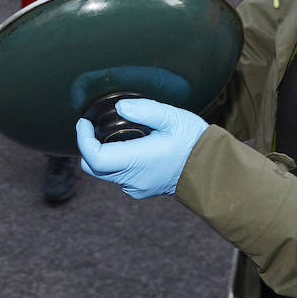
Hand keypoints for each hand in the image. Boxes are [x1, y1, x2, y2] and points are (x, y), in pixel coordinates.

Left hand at [76, 98, 207, 198]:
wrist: (214, 170)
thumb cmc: (194, 143)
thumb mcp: (172, 118)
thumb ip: (144, 110)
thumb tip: (120, 107)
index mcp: (137, 161)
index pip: (94, 157)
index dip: (83, 139)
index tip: (84, 122)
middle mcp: (132, 179)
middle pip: (94, 167)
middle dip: (88, 145)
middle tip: (93, 126)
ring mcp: (136, 188)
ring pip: (105, 173)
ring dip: (102, 154)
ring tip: (112, 133)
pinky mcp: (141, 190)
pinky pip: (118, 177)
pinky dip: (116, 161)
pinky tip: (129, 146)